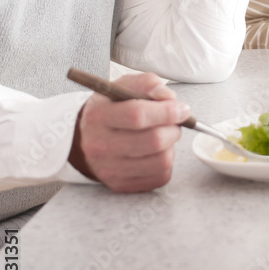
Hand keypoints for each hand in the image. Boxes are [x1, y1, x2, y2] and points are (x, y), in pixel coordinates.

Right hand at [68, 73, 187, 192]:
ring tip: (164, 135)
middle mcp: (100, 146)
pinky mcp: (121, 185)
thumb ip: (149, 84)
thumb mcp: (124, 86)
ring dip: (171, 146)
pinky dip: (166, 162)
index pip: (137, 115)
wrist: (87, 138)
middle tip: (175, 122)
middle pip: (153, 141)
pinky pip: (160, 176)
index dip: (166, 112)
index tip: (182, 109)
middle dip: (173, 128)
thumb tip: (169, 98)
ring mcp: (110, 169)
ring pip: (161, 161)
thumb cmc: (111, 108)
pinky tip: (156, 152)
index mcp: (99, 116)